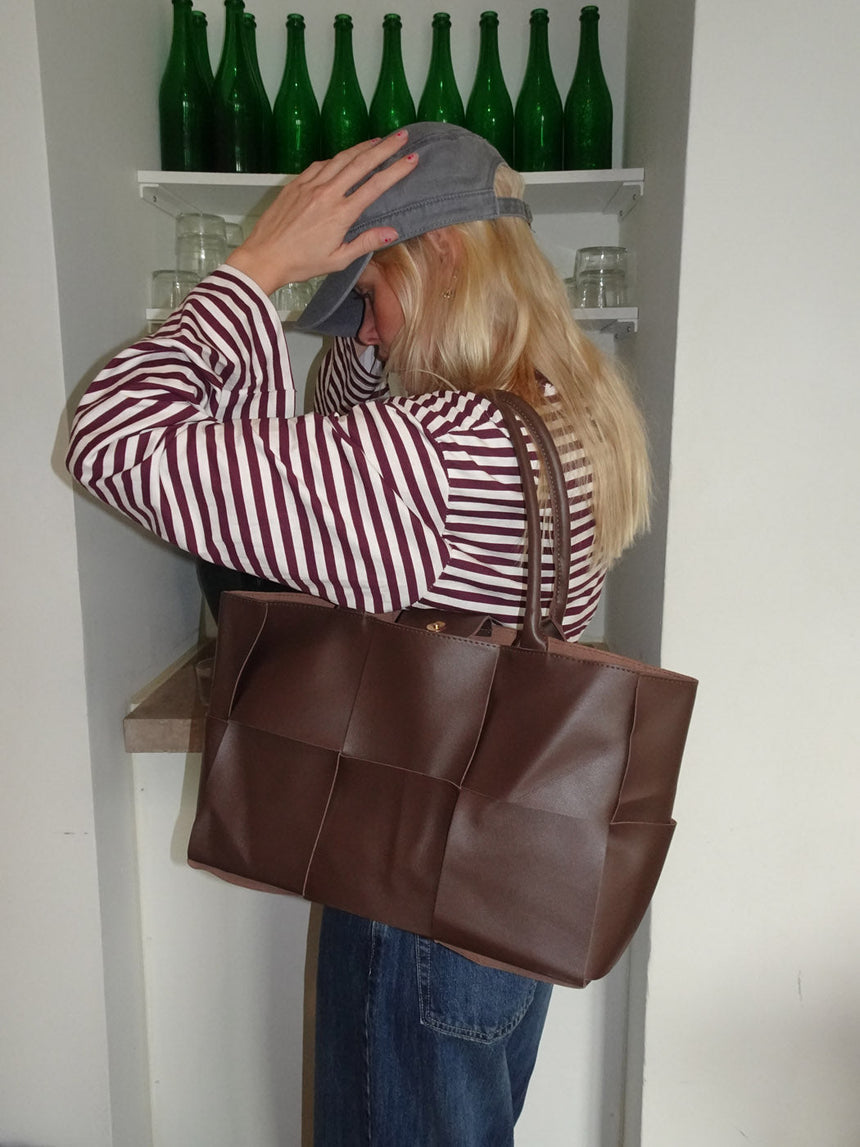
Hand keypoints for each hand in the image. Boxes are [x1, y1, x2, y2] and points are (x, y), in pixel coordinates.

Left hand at [225, 132, 416, 296]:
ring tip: (378, 140)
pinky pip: (321, 164)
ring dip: (362, 147)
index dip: (396, 170)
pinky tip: (345, 156)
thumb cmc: (301, 263)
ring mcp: (310, 185)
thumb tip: (392, 232)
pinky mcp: (296, 184)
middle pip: (361, 163)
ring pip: (341, 158)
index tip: (412, 159)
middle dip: (384, 147)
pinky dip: (337, 157)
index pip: (375, 186)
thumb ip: (365, 243)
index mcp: (340, 214)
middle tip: (401, 136)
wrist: (264, 256)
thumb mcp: (337, 260)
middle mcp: (327, 193)